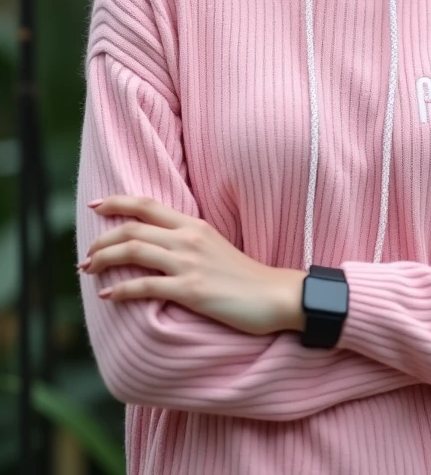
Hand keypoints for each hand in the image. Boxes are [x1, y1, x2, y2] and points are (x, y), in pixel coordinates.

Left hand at [79, 196, 306, 335]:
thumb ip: (187, 241)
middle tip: (86, 255)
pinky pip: (146, 286)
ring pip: (134, 251)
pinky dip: (121, 290)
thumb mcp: (214, 246)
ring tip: (88, 271)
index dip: (116, 202)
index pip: (147, 205)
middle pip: (133, 228)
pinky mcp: (191, 290)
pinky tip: (109, 296)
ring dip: (104, 260)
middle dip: (102, 240)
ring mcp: (190, 263)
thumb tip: (159, 245)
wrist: (275, 295)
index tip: (95, 206)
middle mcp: (189, 238)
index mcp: (194, 225)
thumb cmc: (244, 276)